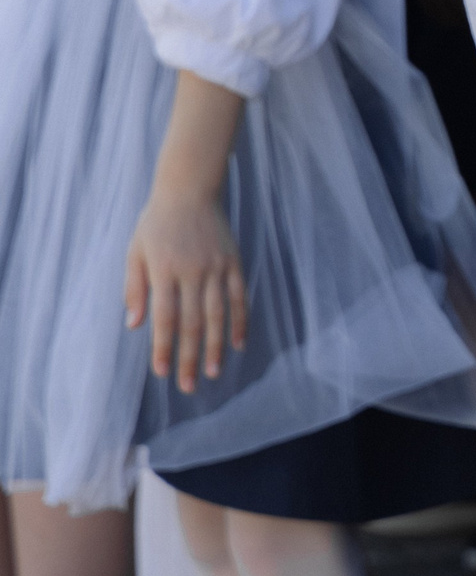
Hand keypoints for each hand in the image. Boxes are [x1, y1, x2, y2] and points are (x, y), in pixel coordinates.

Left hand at [125, 185, 245, 393]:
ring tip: (215, 372)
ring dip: (217, 346)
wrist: (190, 190)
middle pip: (193, 323)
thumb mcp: (135, 252)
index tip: (163, 373)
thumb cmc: (156, 223)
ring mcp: (216, 267)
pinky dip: (241, 321)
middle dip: (191, 357)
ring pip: (218, 314)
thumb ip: (134, 288)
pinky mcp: (233, 261)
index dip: (163, 347)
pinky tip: (239, 343)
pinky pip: (239, 296)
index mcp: (164, 271)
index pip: (164, 318)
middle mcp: (192, 272)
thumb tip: (134, 324)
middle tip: (190, 385)